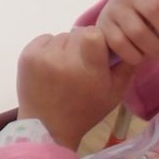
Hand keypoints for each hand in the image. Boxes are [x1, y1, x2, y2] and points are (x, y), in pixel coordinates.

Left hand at [16, 27, 130, 149]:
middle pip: (77, 33)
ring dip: (66, 47)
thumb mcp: (114, 94)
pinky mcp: (27, 55)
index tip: (97, 52)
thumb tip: (132, 43)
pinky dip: (50, 48)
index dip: (98, 39)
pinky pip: (44, 39)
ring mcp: (43, 56)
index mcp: (89, 69)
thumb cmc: (85, 111)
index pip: (93, 33)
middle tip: (82, 63)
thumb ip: (125, 67)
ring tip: (66, 68)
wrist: (47, 125)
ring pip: (61, 36)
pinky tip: (52, 66)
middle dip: (82, 44)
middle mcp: (64, 59)